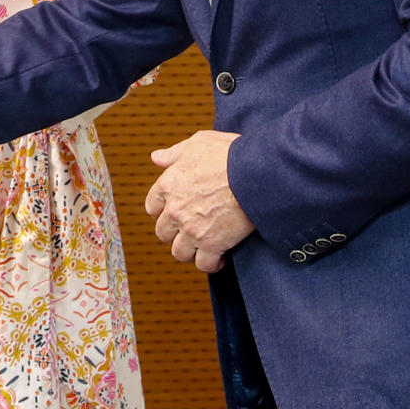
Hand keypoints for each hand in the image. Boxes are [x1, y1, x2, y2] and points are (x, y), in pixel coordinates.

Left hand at [146, 130, 252, 272]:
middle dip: (175, 232)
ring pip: (179, 252)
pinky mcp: (213, 244)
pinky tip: (220, 258)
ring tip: (203, 246)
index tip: (175, 212)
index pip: (152, 207)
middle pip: (164, 233)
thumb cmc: (230, 154)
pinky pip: (204, 265)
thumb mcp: (199, 143)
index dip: (163, 211)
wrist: (257, 172)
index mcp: (168, 185)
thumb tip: (156, 158)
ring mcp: (192, 230)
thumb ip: (175, 153)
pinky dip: (212, 264)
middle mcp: (175, 210)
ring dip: (190, 251)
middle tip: (191, 230)